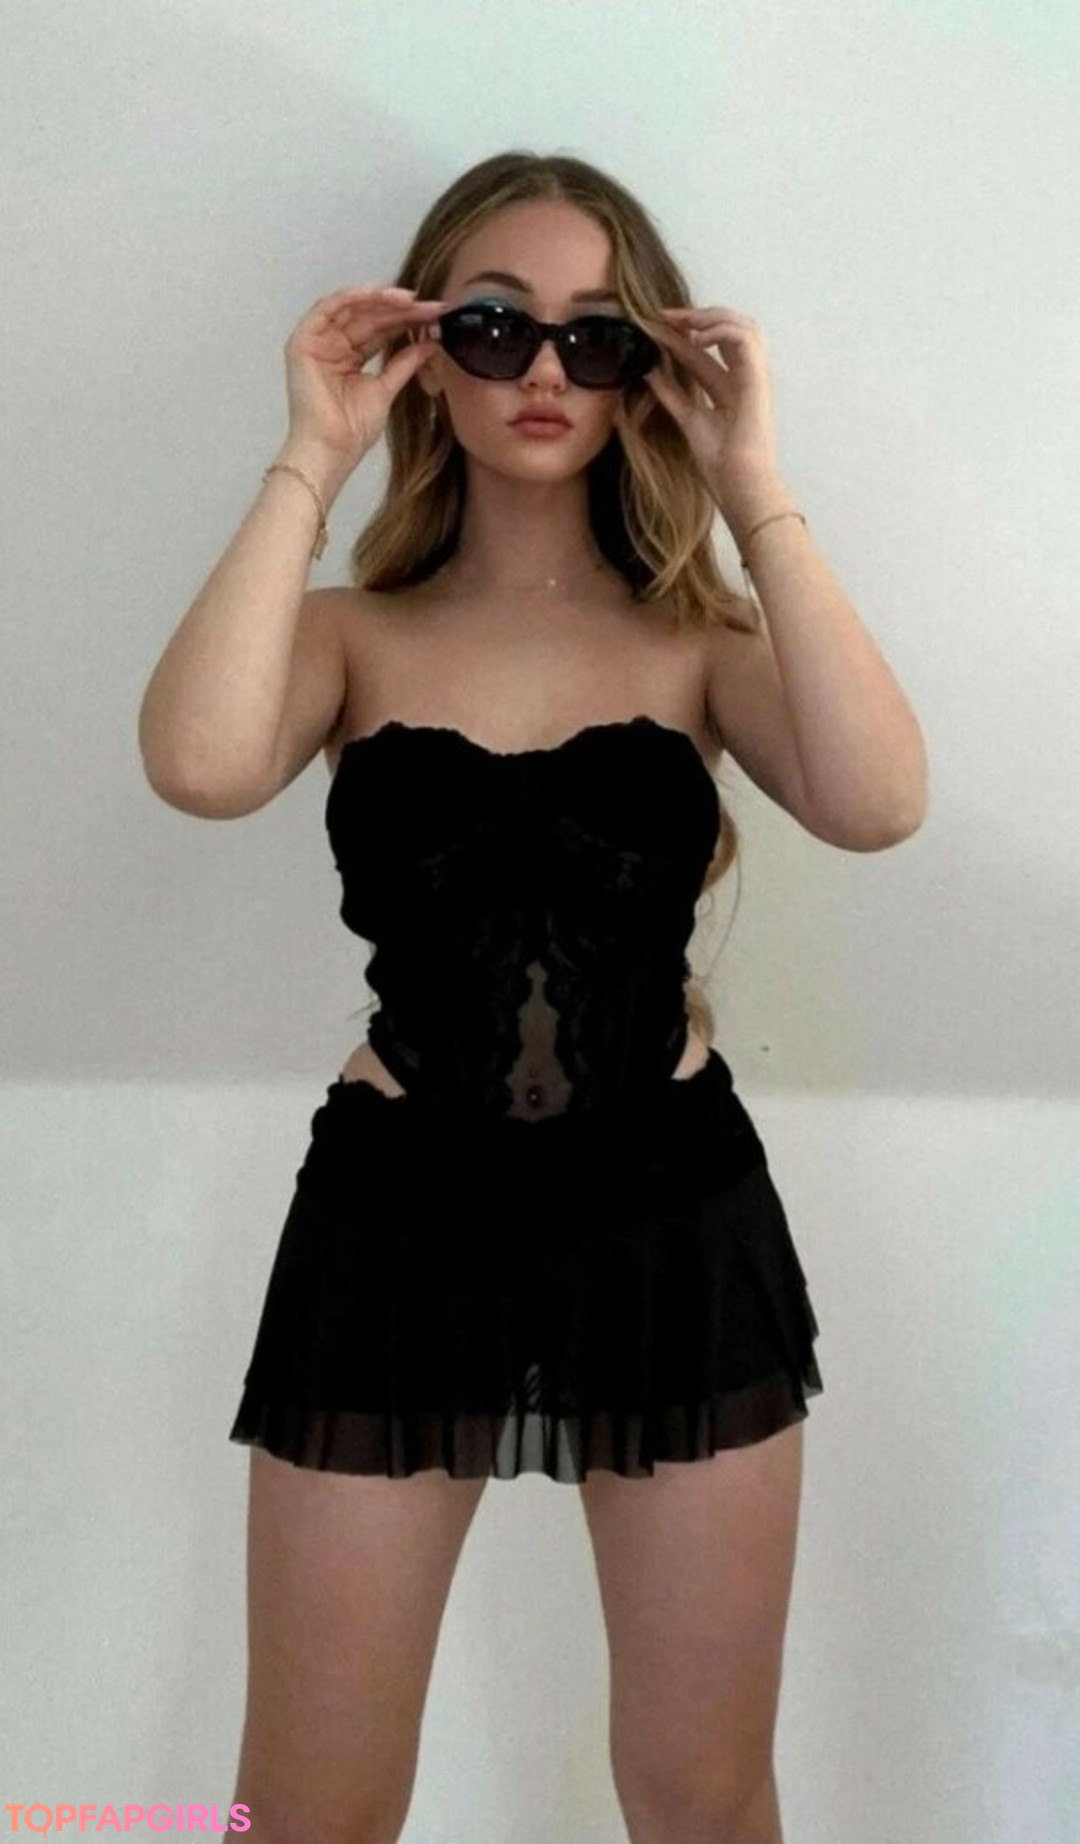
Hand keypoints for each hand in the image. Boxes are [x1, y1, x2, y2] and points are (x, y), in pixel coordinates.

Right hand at [281, 284, 446, 463]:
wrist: (332, 449)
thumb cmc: (352, 431)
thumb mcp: (386, 388)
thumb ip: (405, 363)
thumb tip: (431, 342)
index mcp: (349, 359)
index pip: (381, 331)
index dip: (407, 321)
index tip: (434, 316)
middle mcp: (332, 347)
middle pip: (369, 318)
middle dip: (400, 310)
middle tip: (430, 305)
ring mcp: (316, 343)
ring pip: (350, 309)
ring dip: (379, 299)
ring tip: (409, 298)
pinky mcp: (302, 341)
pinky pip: (326, 309)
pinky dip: (350, 297)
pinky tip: (376, 293)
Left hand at [642, 303, 781, 508]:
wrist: (740, 484)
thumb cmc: (721, 464)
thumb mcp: (687, 418)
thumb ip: (671, 393)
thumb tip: (648, 369)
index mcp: (730, 389)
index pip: (705, 352)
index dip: (681, 335)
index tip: (653, 326)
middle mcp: (745, 379)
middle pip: (729, 330)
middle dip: (698, 317)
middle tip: (665, 315)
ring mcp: (754, 377)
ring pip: (743, 326)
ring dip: (711, 317)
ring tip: (682, 322)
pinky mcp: (758, 379)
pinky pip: (744, 338)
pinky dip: (720, 331)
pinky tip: (697, 341)